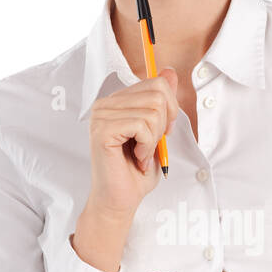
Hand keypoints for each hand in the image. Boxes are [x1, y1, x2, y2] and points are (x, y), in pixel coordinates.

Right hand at [86, 67, 178, 218]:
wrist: (120, 200)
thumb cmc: (136, 171)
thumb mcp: (158, 131)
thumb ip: (162, 101)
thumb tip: (169, 71)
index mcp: (118, 101)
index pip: (156, 83)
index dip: (170, 109)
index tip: (160, 133)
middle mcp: (105, 104)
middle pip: (157, 95)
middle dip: (163, 125)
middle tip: (149, 146)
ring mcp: (101, 115)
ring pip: (152, 111)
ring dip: (153, 139)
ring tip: (140, 154)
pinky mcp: (102, 130)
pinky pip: (142, 125)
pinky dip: (147, 146)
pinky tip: (136, 158)